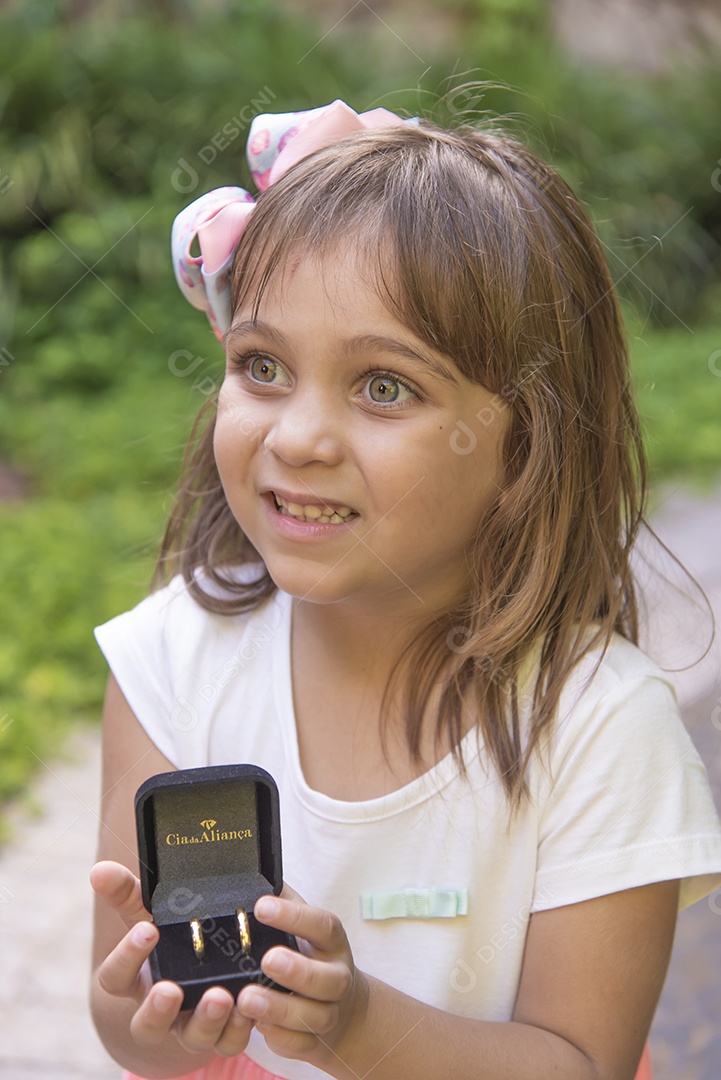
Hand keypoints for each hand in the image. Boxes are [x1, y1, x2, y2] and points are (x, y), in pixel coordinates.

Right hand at [90, 860, 252, 1057]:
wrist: (210, 962)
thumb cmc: (174, 935)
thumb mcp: (154, 911)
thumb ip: (130, 893)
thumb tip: (99, 871)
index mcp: (139, 978)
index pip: (115, 978)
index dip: (126, 957)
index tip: (148, 929)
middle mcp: (162, 1009)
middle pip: (147, 1025)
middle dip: (157, 1010)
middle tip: (170, 988)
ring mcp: (192, 1025)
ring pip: (192, 1038)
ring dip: (205, 1020)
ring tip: (220, 996)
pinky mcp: (225, 1033)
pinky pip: (229, 1041)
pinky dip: (237, 1028)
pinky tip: (248, 1007)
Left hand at [237, 885, 368, 1067]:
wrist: (342, 1007)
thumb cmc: (311, 954)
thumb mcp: (303, 925)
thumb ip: (283, 899)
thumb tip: (256, 868)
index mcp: (332, 943)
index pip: (322, 925)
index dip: (295, 917)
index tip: (261, 906)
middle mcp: (336, 977)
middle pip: (325, 978)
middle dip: (296, 970)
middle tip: (266, 959)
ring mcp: (329, 1012)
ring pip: (310, 1016)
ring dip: (278, 1008)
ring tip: (246, 998)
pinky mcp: (316, 1041)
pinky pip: (299, 1044)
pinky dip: (279, 1037)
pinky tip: (258, 1027)